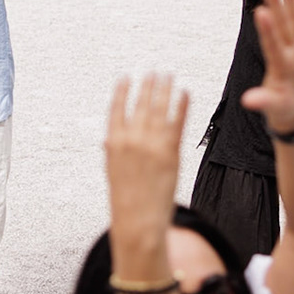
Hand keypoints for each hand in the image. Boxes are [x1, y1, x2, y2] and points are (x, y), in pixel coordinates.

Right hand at [104, 74, 189, 245]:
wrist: (139, 221)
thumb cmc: (125, 199)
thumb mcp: (112, 171)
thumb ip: (113, 151)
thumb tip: (109, 140)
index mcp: (113, 142)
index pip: (116, 109)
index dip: (122, 92)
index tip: (126, 79)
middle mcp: (132, 139)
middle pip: (141, 104)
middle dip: (148, 86)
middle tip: (154, 72)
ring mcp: (152, 144)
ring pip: (159, 108)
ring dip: (165, 89)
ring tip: (168, 76)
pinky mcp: (171, 151)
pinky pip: (178, 122)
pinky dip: (181, 105)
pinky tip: (184, 93)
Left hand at [240, 0, 293, 133]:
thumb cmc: (283, 106)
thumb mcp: (274, 106)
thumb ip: (264, 101)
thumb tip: (249, 101)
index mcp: (279, 65)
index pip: (271, 44)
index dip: (267, 29)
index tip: (261, 11)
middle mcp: (290, 52)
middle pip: (282, 24)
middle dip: (275, 2)